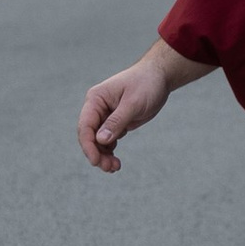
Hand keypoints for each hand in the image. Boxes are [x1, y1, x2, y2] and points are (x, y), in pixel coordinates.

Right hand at [77, 42, 205, 172]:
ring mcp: (105, 116)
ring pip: (97, 141)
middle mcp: (97, 108)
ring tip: (115, 167)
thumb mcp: (133, 104)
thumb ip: (117, 121)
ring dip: (103, 155)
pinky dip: (109, 151)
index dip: (88, 145)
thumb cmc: (146, 84)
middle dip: (96, 154)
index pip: (85, 126)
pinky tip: (116, 161)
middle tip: (110, 168)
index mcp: (96, 99)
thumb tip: (100, 140)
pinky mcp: (115, 122)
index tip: (96, 161)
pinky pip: (107, 140)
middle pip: (89, 136)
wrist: (159, 77)